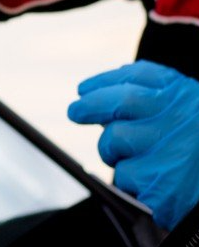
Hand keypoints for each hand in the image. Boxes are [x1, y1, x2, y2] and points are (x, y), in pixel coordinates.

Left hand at [68, 60, 198, 228]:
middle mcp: (180, 117)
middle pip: (121, 102)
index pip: (138, 76)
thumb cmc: (197, 150)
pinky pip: (124, 176)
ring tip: (136, 160)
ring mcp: (171, 151)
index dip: (105, 82)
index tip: (83, 89)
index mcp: (185, 96)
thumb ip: (152, 100)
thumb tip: (97, 96)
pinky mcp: (162, 185)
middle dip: (90, 106)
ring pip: (114, 140)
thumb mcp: (187, 113)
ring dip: (112, 151)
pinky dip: (129, 181)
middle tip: (75, 112)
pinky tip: (149, 183)